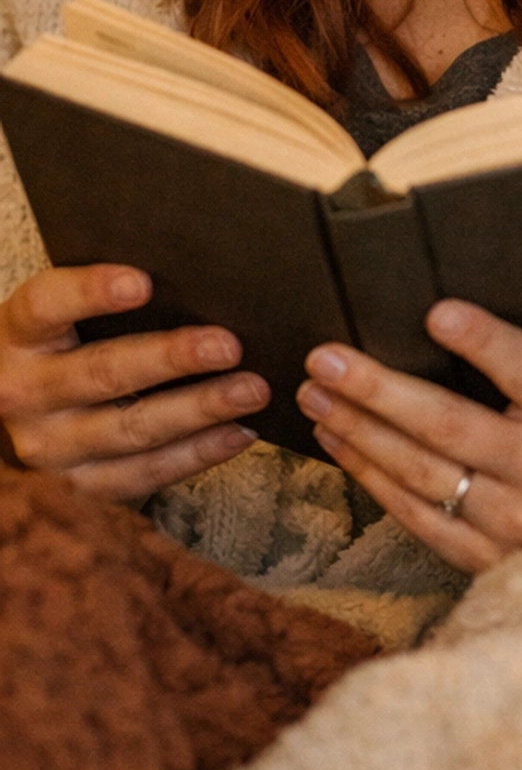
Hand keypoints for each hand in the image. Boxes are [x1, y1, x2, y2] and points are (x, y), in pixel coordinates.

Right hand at [0, 264, 270, 500]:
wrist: (29, 420)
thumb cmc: (65, 351)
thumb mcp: (66, 322)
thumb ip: (107, 303)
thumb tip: (198, 281)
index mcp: (19, 336)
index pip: (46, 306)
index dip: (91, 292)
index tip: (143, 282)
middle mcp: (23, 393)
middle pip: (103, 372)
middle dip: (171, 358)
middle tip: (229, 346)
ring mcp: (50, 448)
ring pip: (132, 428)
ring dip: (199, 408)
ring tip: (251, 390)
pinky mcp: (80, 488)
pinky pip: (147, 473)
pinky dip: (198, 453)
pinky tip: (238, 432)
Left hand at [296, 300, 521, 572]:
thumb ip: (518, 372)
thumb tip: (429, 326)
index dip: (485, 342)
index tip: (438, 313)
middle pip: (449, 426)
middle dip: (376, 390)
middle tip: (325, 359)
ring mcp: (515, 523)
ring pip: (418, 473)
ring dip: (357, 431)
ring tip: (316, 397)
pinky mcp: (486, 558)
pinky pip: (413, 514)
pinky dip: (369, 476)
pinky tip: (340, 444)